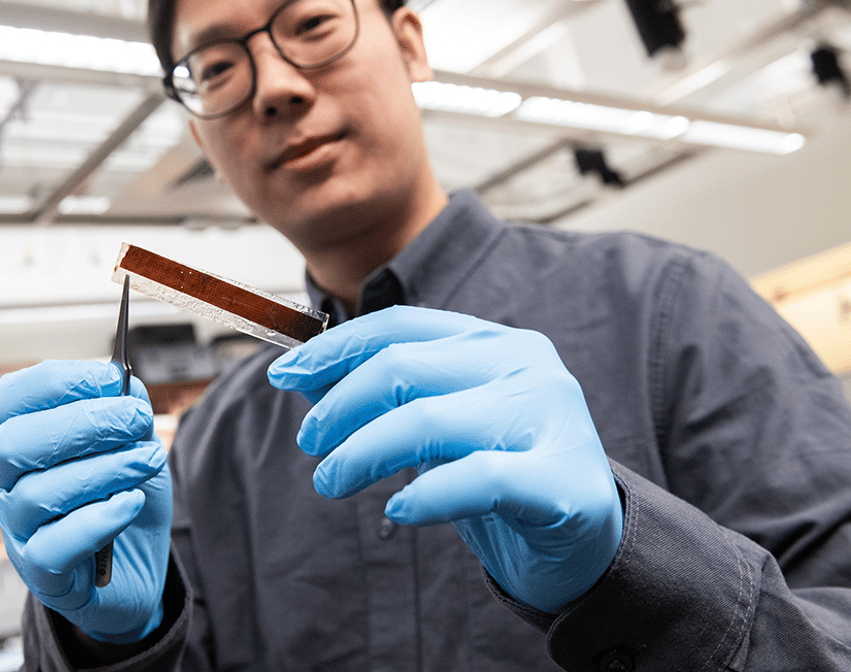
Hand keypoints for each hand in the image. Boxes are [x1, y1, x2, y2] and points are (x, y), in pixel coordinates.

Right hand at [0, 360, 171, 641]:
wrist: (137, 566)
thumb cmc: (123, 497)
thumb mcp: (134, 444)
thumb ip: (126, 410)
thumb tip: (122, 383)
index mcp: (21, 440)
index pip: (9, 400)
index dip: (57, 382)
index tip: (110, 379)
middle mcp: (8, 483)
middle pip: (14, 444)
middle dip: (82, 423)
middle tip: (137, 419)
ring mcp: (19, 529)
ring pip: (37, 493)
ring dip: (103, 469)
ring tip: (148, 460)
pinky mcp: (41, 571)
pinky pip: (54, 547)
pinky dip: (99, 520)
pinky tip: (132, 502)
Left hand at [268, 306, 622, 613]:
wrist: (586, 544)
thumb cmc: (501, 474)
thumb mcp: (438, 426)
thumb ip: (384, 396)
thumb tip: (302, 374)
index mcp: (494, 343)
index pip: (398, 326)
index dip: (333, 348)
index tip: (284, 376)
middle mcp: (526, 366)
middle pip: (402, 367)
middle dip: (339, 406)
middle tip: (311, 445)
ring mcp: (549, 418)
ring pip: (427, 420)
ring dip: (361, 453)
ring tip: (331, 481)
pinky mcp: (562, 479)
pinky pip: (476, 478)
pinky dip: (424, 494)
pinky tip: (398, 509)